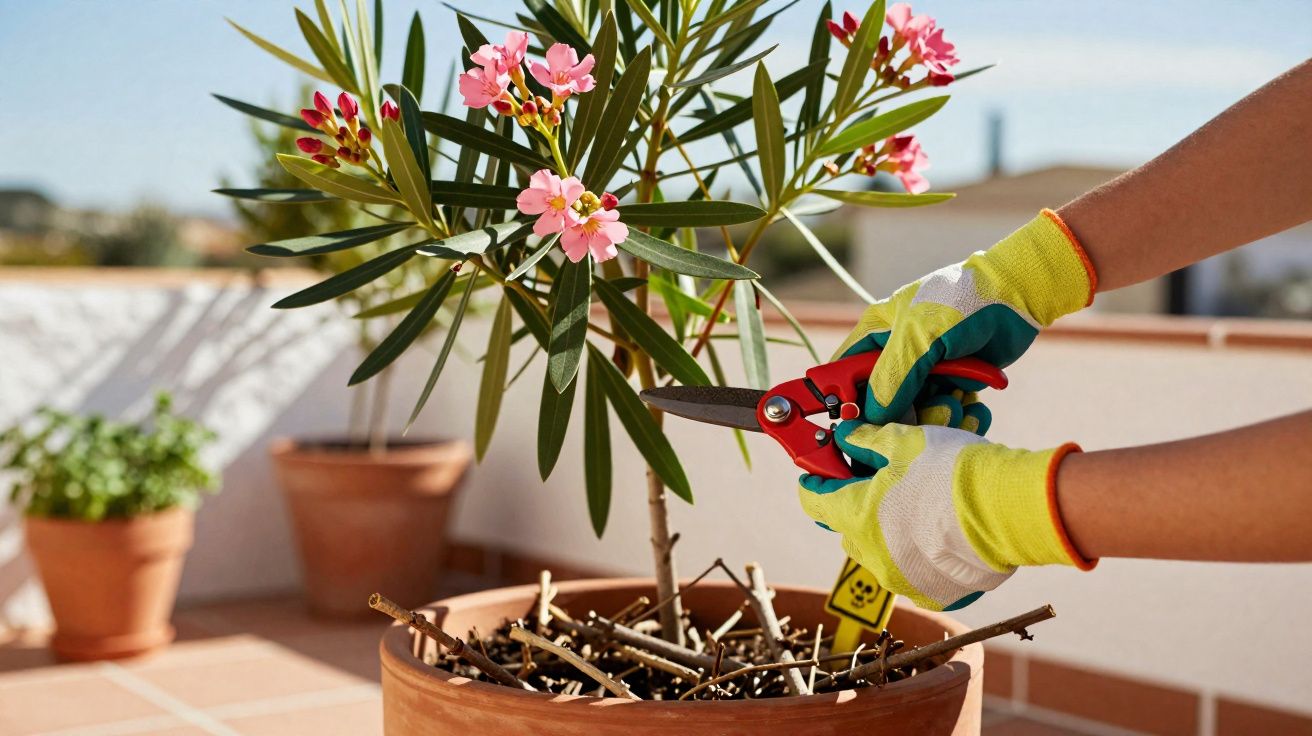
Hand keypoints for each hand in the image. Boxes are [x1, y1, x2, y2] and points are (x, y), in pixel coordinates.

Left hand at [798, 417, 1092, 611]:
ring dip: (887, 531)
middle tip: (878, 483)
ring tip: (916, 506)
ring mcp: (901, 579)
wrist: (1009, 510)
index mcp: (856, 516)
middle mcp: (871, 555)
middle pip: (847, 527)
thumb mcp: (904, 442)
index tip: (821, 472)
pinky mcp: (932, 593)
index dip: (814, 483)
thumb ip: (867, 440)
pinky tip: (938, 531)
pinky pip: (911, 571)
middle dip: (856, 505)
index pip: (813, 501)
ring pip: (879, 552)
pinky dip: (917, 553)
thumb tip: (846, 434)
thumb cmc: (954, 472)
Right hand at [836, 210, 1095, 423]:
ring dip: (937, 415)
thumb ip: (890, 378)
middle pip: (882, 401)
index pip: (844, 373)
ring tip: (957, 405)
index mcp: (875, 334)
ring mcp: (925, 369)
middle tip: (928, 412)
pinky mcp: (952, 382)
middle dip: (905, 413)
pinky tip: (973, 406)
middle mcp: (897, 354)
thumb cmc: (962, 303)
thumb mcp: (919, 337)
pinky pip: (945, 410)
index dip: (846, 401)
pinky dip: (959, 414)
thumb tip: (871, 417)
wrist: (1017, 295)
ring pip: (916, 410)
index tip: (858, 426)